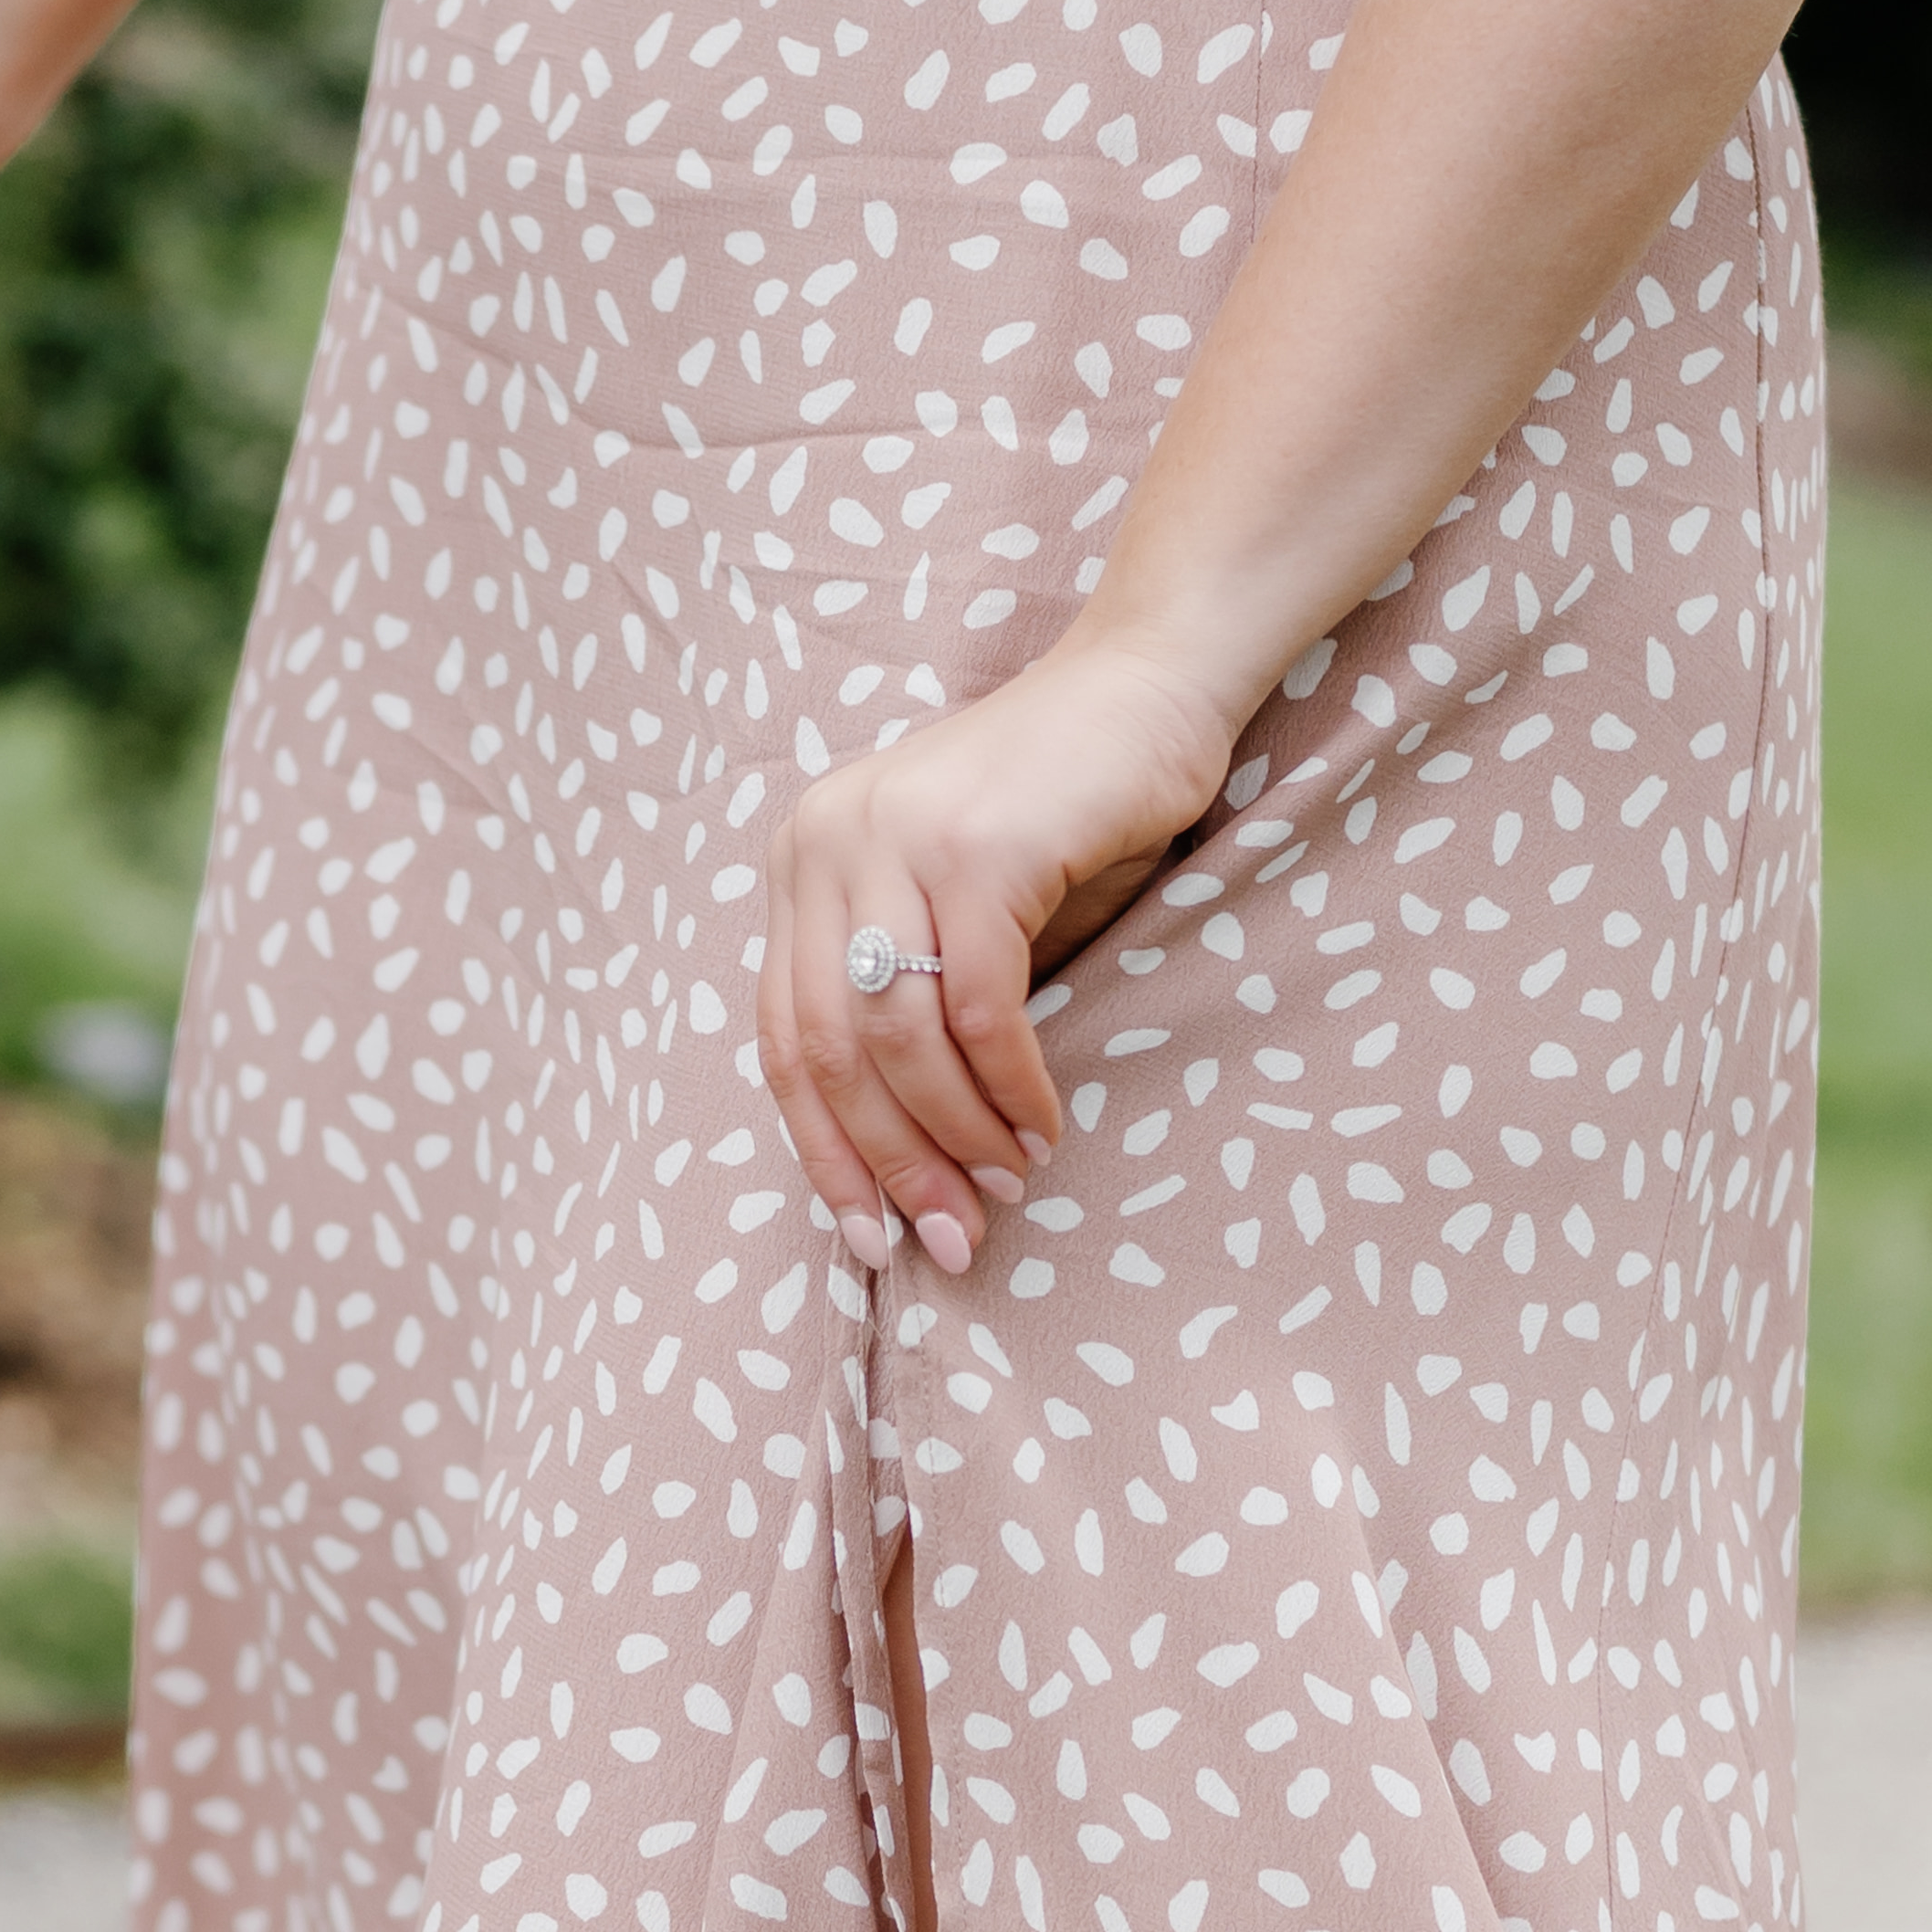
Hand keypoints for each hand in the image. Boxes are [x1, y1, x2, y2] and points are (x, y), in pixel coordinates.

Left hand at [760, 631, 1240, 1278]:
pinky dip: (1009, 1085)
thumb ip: (901, 1003)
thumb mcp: (945, 908)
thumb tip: (897, 1165)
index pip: (786, 1039)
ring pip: (900, 1039)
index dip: (823, 1152)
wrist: (1146, 692)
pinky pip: (979, 1008)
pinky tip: (1040, 1127)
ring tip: (1005, 1187)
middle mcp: (827, 843)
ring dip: (956, 1135)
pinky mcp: (977, 848)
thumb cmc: (1057, 816)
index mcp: (804, 862)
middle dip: (891, 1164)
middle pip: (834, 1051)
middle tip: (947, 1239)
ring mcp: (895, 838)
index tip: (868, 1236)